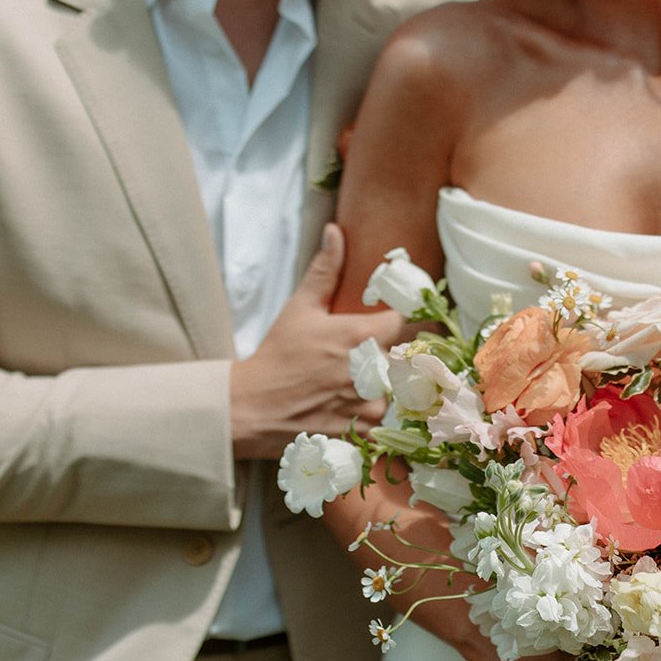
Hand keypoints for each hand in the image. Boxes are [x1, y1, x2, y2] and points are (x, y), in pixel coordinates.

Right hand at [230, 224, 405, 458]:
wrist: (252, 407)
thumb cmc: (278, 355)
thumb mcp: (301, 307)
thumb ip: (326, 269)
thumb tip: (334, 231)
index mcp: (362, 335)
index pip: (408, 321)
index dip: (403, 320)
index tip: (394, 321)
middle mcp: (373, 369)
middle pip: (407, 356)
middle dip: (394, 353)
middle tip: (370, 355)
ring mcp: (371, 403)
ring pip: (399, 388)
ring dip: (386, 384)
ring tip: (355, 381)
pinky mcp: (365, 429)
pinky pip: (386, 416)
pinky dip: (374, 410)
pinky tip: (349, 403)